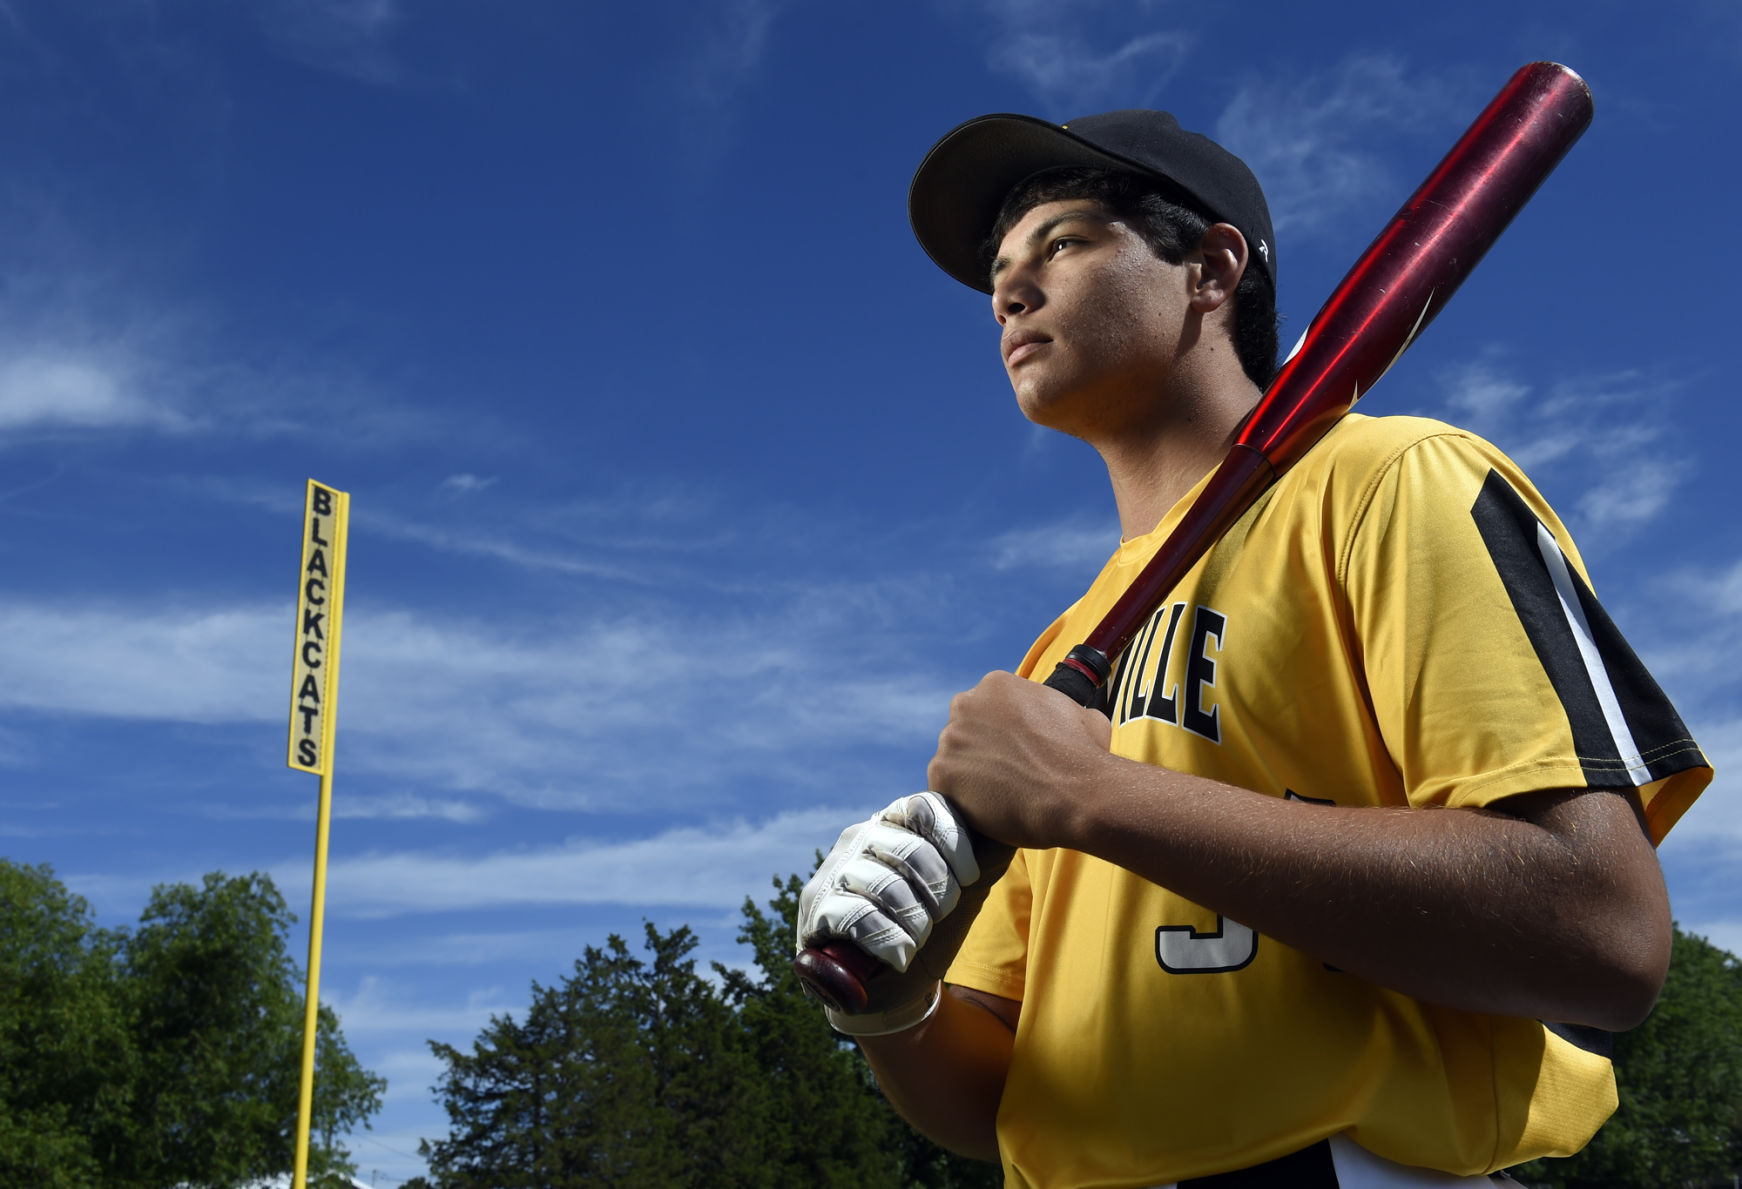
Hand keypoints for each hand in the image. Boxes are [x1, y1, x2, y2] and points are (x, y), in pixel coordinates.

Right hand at [796, 792, 986, 1034]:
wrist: (894, 984)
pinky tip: (900, 955)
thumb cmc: (933, 928)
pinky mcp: (816, 906)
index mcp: (897, 821)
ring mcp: (835, 869)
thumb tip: (1011, 832)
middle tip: (943, 914)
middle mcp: (862, 835)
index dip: (954, 842)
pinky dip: (888, 941)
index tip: (971, 878)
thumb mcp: (966, 891)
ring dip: (915, 922)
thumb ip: (988, 857)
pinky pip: (857, 917)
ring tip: (920, 938)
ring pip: (885, 886)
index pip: (925, 807)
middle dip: (938, 891)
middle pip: (909, 848)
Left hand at [926, 671, 1112, 849]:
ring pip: (952, 759)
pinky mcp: (941, 773)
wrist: (1077, 794)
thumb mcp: (1081, 714)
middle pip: (963, 730)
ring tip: (996, 795)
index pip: (986, 708)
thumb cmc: (1084, 755)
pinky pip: (943, 788)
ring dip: (968, 775)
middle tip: (1003, 773)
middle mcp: (966, 705)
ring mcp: (950, 739)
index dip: (999, 732)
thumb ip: (1059, 708)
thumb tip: (1068, 718)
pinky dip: (960, 800)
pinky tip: (985, 810)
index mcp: (996, 685)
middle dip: (979, 748)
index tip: (1012, 750)